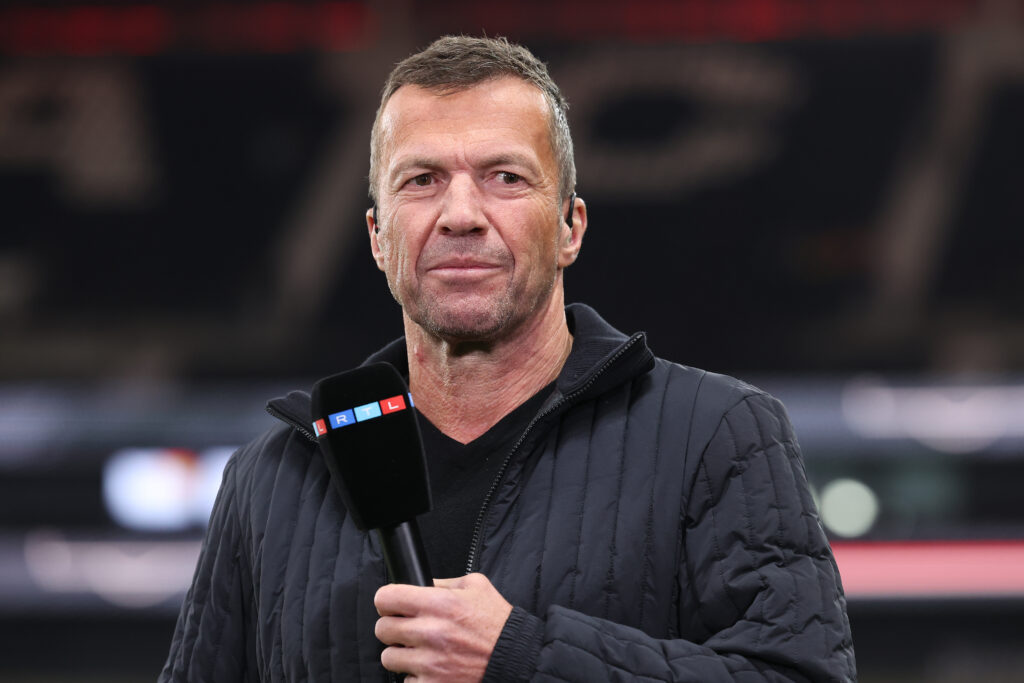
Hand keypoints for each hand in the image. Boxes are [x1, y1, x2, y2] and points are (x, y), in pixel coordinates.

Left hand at [374, 573, 512, 681]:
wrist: (515, 659)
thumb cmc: (497, 622)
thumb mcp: (476, 586)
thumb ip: (444, 583)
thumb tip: (421, 584)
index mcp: (439, 603)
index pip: (385, 598)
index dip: (387, 600)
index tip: (392, 605)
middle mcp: (430, 631)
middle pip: (382, 629)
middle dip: (393, 627)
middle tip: (408, 629)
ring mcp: (430, 662)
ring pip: (389, 657)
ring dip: (401, 654)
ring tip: (419, 650)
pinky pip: (406, 680)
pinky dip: (416, 676)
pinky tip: (432, 667)